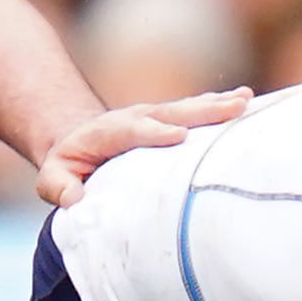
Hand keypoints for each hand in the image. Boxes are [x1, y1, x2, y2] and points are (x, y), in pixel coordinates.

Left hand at [39, 88, 241, 204]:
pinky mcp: (170, 119)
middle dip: (199, 112)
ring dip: (217, 105)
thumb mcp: (53, 177)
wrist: (76, 139)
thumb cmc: (67, 166)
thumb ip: (58, 187)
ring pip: (187, 109)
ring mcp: (155, 116)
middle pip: (169, 113)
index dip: (154, 133)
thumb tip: (75, 200)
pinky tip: (248, 101)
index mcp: (107, 133)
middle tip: (230, 109)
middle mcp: (136, 118)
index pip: (132, 131)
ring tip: (245, 101)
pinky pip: (197, 110)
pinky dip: (221, 105)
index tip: (178, 137)